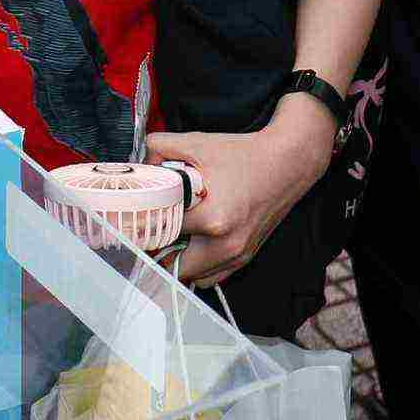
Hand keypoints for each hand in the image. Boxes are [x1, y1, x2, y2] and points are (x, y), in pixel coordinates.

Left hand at [147, 99, 336, 285]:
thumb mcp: (196, 143)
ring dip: (178, 260)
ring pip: (193, 275)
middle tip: (149, 229)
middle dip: (159, 248)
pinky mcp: (246, 256)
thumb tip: (141, 163)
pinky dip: (198, 265)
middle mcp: (227, 245)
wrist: (287, 161)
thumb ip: (160, 148)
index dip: (145, 223)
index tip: (132, 220)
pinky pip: (213, 275)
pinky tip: (192, 241)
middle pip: (174, 264)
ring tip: (171, 234)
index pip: (164, 233)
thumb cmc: (245, 154)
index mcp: (213, 220)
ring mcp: (238, 254)